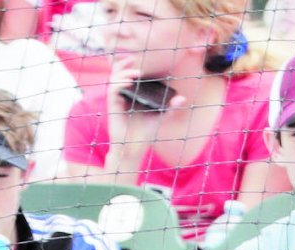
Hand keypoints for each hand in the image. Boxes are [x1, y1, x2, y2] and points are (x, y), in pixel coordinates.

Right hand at [103, 56, 186, 173]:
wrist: (134, 147)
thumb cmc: (146, 132)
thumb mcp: (161, 117)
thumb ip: (171, 107)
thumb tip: (182, 98)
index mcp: (133, 94)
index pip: (128, 75)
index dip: (130, 64)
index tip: (138, 58)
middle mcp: (123, 95)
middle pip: (118, 73)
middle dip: (123, 64)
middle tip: (133, 58)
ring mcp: (117, 100)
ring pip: (114, 79)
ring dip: (123, 73)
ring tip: (135, 73)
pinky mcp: (113, 106)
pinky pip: (113, 90)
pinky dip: (119, 84)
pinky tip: (129, 82)